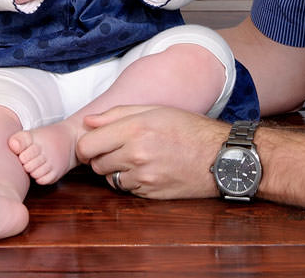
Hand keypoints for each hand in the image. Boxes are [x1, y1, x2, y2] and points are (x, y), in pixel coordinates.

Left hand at [75, 105, 227, 198]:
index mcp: (134, 129)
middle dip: (102, 157)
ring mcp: (143, 177)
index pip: (87, 145)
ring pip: (109, 179)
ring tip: (136, 158)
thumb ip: (116, 114)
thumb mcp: (154, 110)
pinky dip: (131, 181)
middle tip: (119, 148)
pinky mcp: (150, 194)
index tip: (92, 144)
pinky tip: (148, 170)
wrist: (218, 156)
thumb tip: (87, 122)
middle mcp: (136, 154)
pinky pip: (127, 189)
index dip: (86, 146)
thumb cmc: (188, 128)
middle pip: (96, 164)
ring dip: (116, 170)